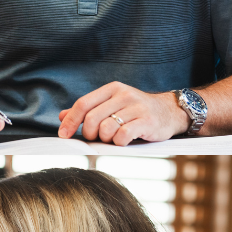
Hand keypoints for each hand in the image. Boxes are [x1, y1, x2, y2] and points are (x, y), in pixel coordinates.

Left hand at [58, 83, 189, 144]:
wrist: (169, 111)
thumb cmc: (136, 111)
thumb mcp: (112, 105)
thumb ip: (88, 110)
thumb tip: (62, 116)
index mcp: (112, 89)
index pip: (83, 104)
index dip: (70, 121)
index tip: (63, 135)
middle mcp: (124, 95)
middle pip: (92, 118)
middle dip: (89, 134)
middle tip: (96, 138)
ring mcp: (136, 107)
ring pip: (106, 128)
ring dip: (106, 139)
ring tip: (113, 138)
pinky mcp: (147, 121)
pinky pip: (123, 136)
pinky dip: (119, 143)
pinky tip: (124, 141)